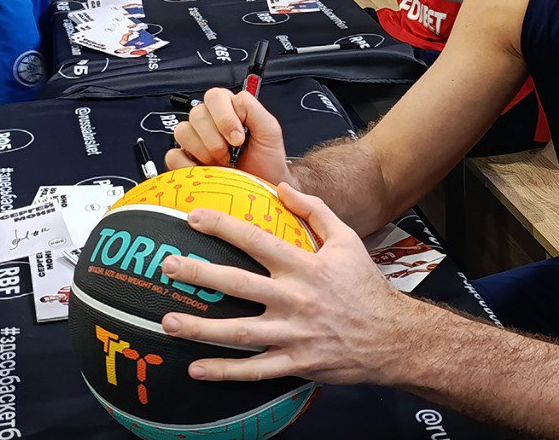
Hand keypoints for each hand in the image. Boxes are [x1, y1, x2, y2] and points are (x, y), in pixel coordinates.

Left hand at [159, 183, 408, 385]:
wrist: (393, 337)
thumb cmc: (365, 285)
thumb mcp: (346, 239)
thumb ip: (314, 210)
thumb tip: (280, 186)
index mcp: (304, 266)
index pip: (256, 240)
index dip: (223, 226)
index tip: (192, 216)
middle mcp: (295, 299)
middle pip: (238, 284)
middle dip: (199, 273)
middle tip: (165, 266)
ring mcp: (293, 334)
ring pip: (239, 332)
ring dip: (201, 328)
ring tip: (166, 321)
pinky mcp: (295, 363)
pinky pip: (254, 370)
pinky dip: (224, 371)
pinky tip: (195, 369)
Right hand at [167, 88, 292, 187]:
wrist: (261, 189)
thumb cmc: (266, 160)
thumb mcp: (270, 131)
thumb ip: (253, 109)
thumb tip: (234, 102)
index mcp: (227, 108)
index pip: (214, 97)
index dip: (225, 118)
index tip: (238, 138)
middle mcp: (208, 121)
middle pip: (197, 114)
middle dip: (216, 139)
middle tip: (230, 153)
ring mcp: (194, 141)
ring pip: (183, 132)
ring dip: (204, 151)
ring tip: (221, 163)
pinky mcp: (184, 161)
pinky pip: (173, 156)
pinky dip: (189, 166)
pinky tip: (207, 171)